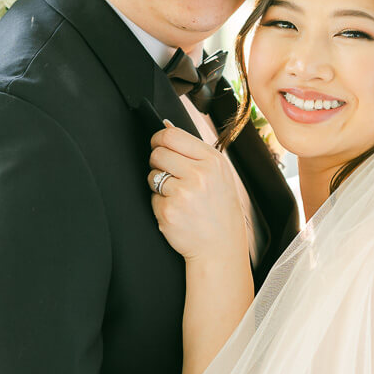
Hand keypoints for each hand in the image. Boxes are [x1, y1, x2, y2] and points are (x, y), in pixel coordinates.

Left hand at [148, 123, 248, 262]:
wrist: (221, 247)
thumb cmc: (219, 210)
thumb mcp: (218, 174)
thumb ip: (194, 152)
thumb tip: (166, 127)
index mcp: (212, 161)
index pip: (172, 135)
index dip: (159, 139)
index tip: (158, 145)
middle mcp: (199, 174)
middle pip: (158, 153)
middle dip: (157, 162)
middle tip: (168, 174)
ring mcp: (183, 193)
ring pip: (152, 175)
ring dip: (158, 184)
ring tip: (177, 196)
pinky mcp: (169, 211)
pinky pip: (152, 198)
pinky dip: (160, 204)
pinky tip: (177, 212)